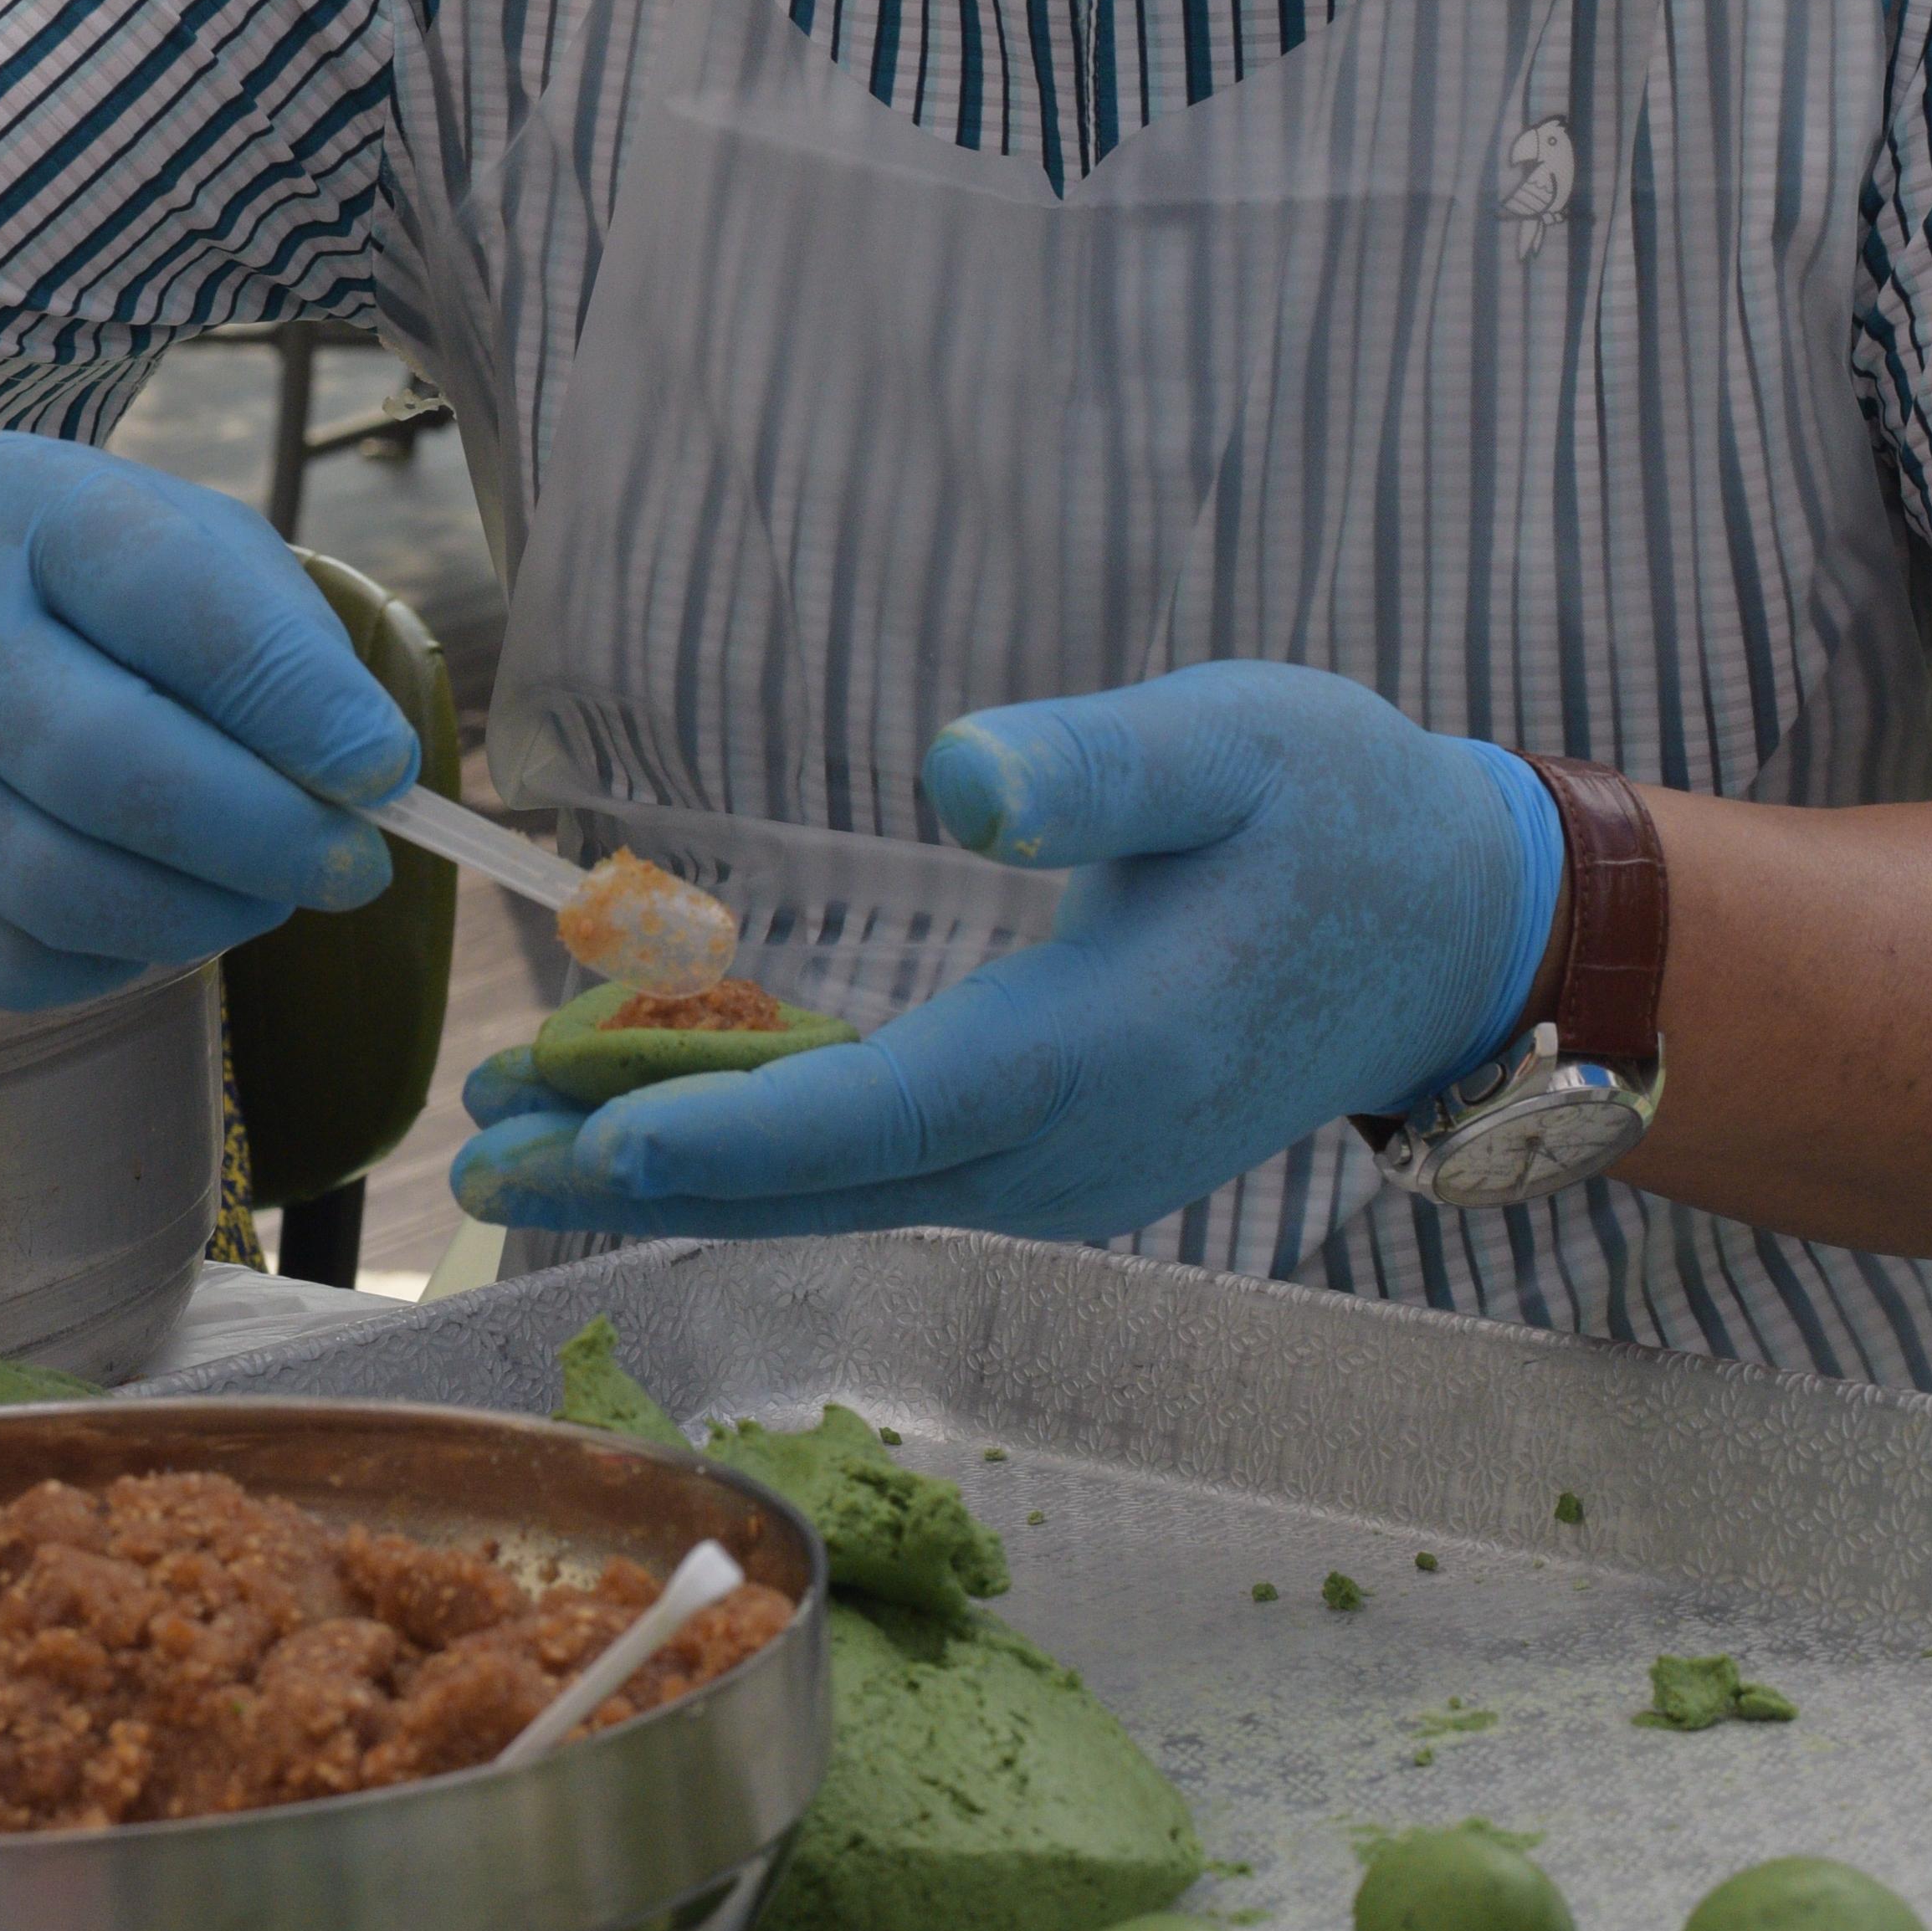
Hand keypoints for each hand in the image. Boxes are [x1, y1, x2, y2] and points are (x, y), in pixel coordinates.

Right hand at [0, 439, 416, 1008]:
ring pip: (42, 881)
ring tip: (265, 898)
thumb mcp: (181, 539)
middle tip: (351, 868)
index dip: (286, 693)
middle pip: (92, 755)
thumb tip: (366, 779)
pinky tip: (154, 920)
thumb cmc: (71, 575)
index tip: (383, 770)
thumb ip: (274, 640)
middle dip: (253, 831)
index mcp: (29, 503)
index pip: (164, 591)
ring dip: (191, 914)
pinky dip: (103, 961)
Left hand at [454, 663, 1563, 1245]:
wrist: (1455, 929)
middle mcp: (1077, 1147)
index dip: (740, 1124)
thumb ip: (1096, 764)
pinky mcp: (1063, 1155)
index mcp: (1109, 1049)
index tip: (597, 1131)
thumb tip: (959, 773)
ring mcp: (1070, 1171)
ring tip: (520, 1144)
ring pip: (849, 1188)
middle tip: (477, 1155)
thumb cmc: (1340, 809)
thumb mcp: (1233, 742)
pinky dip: (768, 1151)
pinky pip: (889, 1171)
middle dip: (647, 1171)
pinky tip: (667, 1120)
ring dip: (687, 1167)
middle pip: (833, 1180)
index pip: (892, 1110)